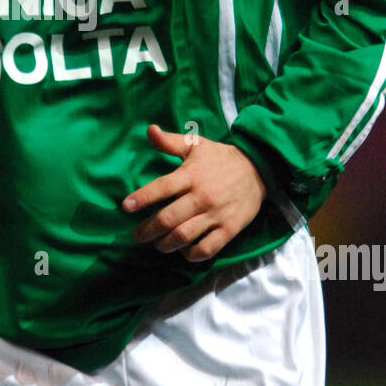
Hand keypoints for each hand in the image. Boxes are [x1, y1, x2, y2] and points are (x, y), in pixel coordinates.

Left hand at [122, 124, 266, 261]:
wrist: (259, 169)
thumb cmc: (221, 158)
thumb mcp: (196, 144)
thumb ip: (170, 142)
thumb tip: (149, 130)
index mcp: (191, 175)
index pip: (161, 188)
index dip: (142, 198)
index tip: (126, 207)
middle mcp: (202, 196)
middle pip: (168, 219)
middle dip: (147, 231)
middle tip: (137, 235)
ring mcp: (216, 214)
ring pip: (184, 236)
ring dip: (165, 244)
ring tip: (156, 244)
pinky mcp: (229, 229)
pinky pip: (207, 249)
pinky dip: (191, 255)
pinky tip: (183, 252)